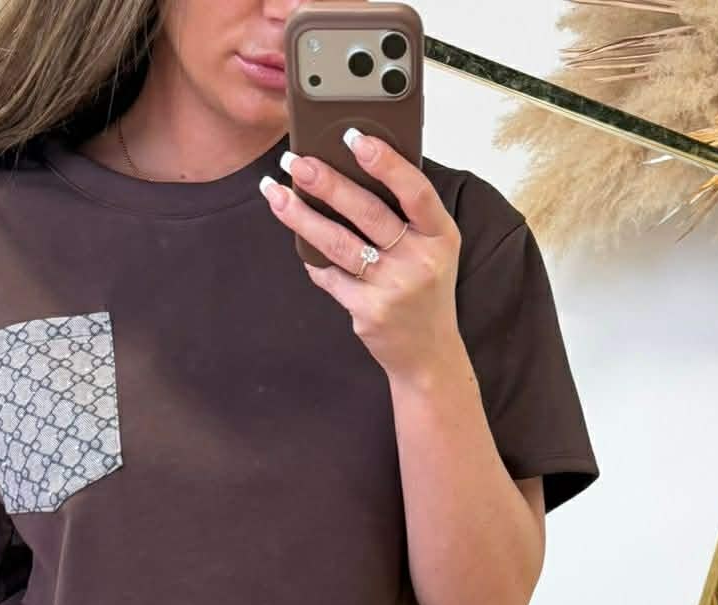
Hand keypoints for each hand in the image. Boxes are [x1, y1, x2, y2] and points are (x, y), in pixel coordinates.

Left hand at [261, 132, 461, 380]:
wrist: (427, 354)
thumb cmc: (425, 291)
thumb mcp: (433, 249)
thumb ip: (407, 216)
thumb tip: (354, 169)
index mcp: (441, 235)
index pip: (415, 190)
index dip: (385, 162)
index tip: (354, 136)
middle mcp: (420, 260)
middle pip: (367, 212)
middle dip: (326, 182)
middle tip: (295, 161)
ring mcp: (394, 288)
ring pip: (339, 243)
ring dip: (302, 216)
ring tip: (276, 194)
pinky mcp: (369, 311)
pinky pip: (330, 277)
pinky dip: (313, 260)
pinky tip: (299, 242)